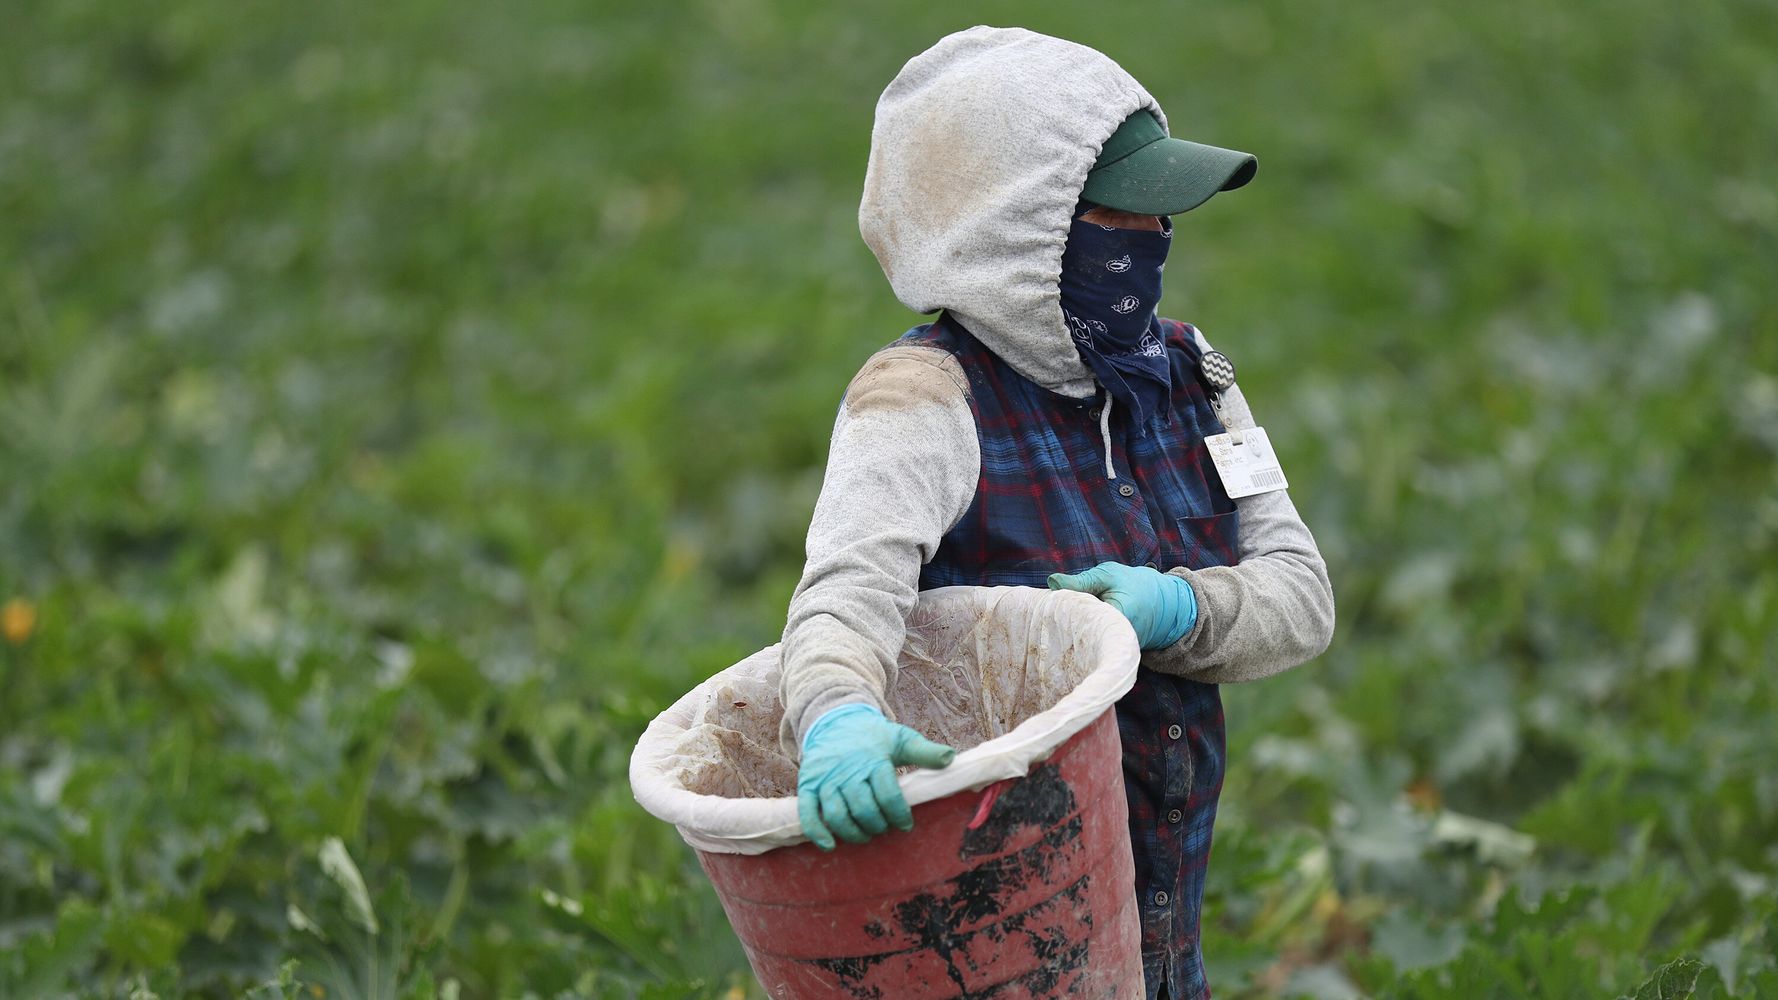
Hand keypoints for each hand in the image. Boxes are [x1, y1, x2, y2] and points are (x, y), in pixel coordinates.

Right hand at [796, 704, 955, 850]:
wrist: (836, 721)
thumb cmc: (873, 737)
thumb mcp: (900, 739)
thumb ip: (924, 751)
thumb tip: (951, 758)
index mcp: (873, 759)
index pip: (888, 794)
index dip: (899, 814)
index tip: (905, 824)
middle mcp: (847, 770)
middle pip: (864, 808)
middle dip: (878, 825)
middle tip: (886, 828)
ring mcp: (825, 780)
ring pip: (837, 815)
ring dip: (854, 833)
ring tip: (867, 835)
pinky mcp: (807, 786)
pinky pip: (808, 813)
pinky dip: (817, 832)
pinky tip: (830, 845)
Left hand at [1048, 561, 1197, 649]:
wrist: (1167, 606)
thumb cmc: (1136, 586)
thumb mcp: (1110, 575)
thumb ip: (1083, 580)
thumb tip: (1052, 581)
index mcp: (1113, 617)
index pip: (1078, 617)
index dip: (1062, 609)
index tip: (1051, 602)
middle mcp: (1113, 639)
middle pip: (1078, 631)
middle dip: (1065, 620)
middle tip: (1054, 609)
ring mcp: (1112, 648)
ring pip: (1082, 637)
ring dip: (1073, 625)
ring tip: (1067, 614)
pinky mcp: (1111, 652)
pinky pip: (1089, 642)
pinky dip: (1082, 632)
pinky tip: (1078, 623)